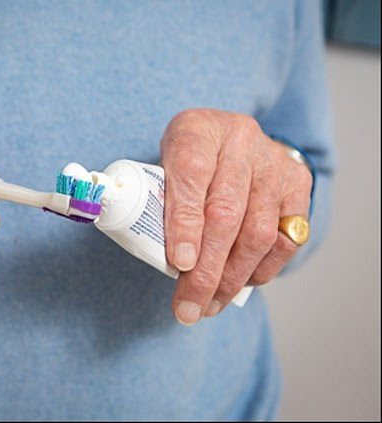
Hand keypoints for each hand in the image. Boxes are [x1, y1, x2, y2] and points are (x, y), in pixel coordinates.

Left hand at [161, 109, 311, 324]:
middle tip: (188, 308)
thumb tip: (165, 260)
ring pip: (258, 233)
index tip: (179, 265)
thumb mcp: (162, 165)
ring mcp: (273, 163)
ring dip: (232, 279)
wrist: (228, 136)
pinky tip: (239, 285)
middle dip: (206, 271)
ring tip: (210, 305)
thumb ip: (159, 201)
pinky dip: (260, 270)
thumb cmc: (188, 158)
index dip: (185, 224)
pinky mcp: (298, 184)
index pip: (191, 176)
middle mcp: (240, 141)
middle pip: (225, 214)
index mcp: (196, 131)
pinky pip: (285, 239)